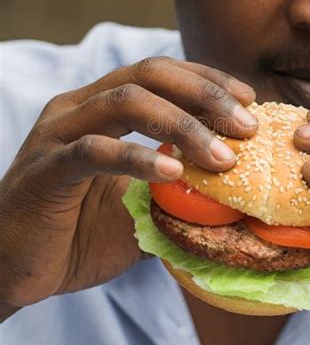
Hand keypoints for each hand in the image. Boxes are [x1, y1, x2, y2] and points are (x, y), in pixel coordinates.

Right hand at [0, 58, 256, 316]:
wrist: (16, 272)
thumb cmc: (79, 236)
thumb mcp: (141, 208)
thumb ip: (179, 194)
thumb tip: (237, 198)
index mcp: (99, 107)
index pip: (161, 72)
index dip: (208, 79)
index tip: (250, 101)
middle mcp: (78, 108)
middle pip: (149, 75)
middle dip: (205, 95)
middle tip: (247, 127)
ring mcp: (57, 134)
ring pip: (124, 103)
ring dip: (182, 125)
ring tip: (222, 157)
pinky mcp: (45, 169)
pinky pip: (93, 151)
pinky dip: (137, 158)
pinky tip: (172, 174)